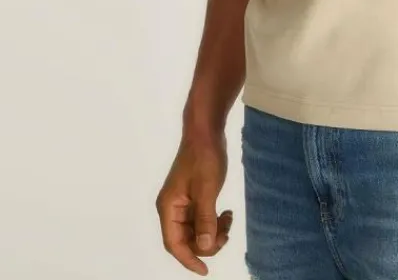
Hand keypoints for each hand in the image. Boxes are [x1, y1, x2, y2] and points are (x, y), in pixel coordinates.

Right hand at [156, 130, 232, 274]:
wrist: (206, 131)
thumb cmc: (204, 157)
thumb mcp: (206, 189)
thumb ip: (205, 219)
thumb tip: (205, 247)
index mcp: (168, 207)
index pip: (174, 244)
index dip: (189, 259)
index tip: (205, 270)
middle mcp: (172, 208)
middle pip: (186, 240)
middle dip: (206, 242)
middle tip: (225, 232)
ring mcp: (182, 202)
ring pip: (195, 230)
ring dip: (212, 231)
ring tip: (228, 220)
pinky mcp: (193, 196)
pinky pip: (201, 219)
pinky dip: (214, 221)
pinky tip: (226, 214)